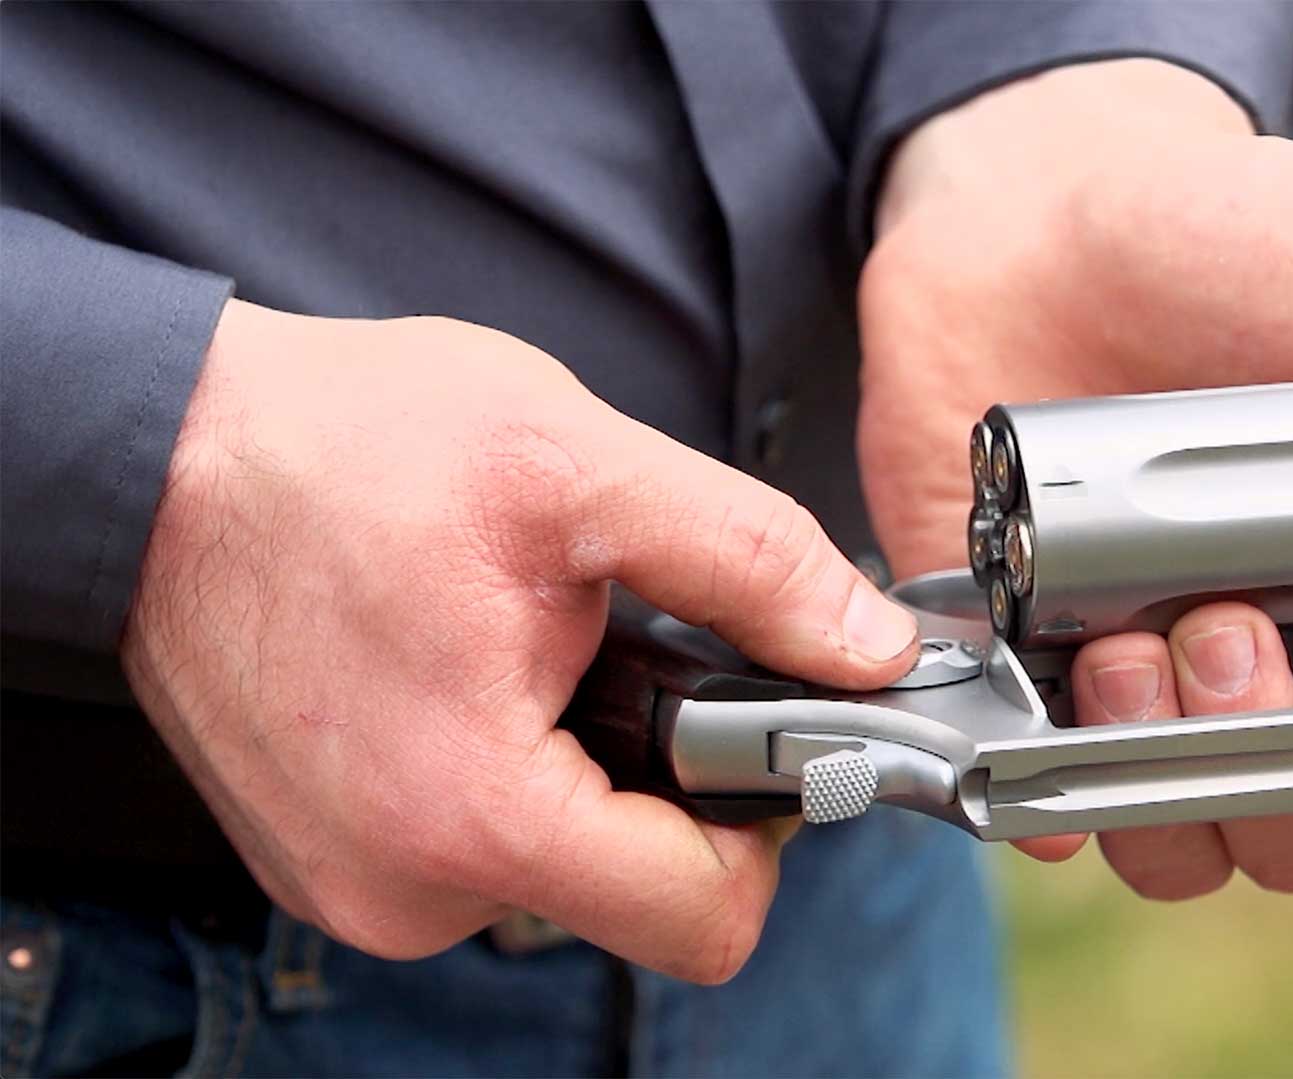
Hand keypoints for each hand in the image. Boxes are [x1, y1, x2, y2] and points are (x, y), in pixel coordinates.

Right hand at [122, 301, 921, 979]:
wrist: (160, 452)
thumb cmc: (338, 449)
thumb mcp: (578, 469)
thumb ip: (751, 564)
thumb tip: (867, 646)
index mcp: (474, 818)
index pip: (706, 920)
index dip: (772, 822)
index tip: (767, 727)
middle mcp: (406, 891)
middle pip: (640, 892)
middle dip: (672, 777)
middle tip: (636, 649)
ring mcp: (359, 885)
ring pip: (564, 866)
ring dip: (588, 765)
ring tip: (541, 644)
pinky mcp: (331, 858)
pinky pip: (481, 846)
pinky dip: (515, 769)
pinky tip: (484, 669)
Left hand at [857, 60, 1292, 893]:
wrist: (1051, 210)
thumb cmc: (1249, 246)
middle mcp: (1277, 668)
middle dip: (1285, 765)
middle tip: (1233, 626)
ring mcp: (1148, 681)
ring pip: (1183, 836)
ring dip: (1169, 776)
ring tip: (1137, 645)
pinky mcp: (1031, 669)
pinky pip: (1045, 800)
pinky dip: (1048, 791)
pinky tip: (1049, 712)